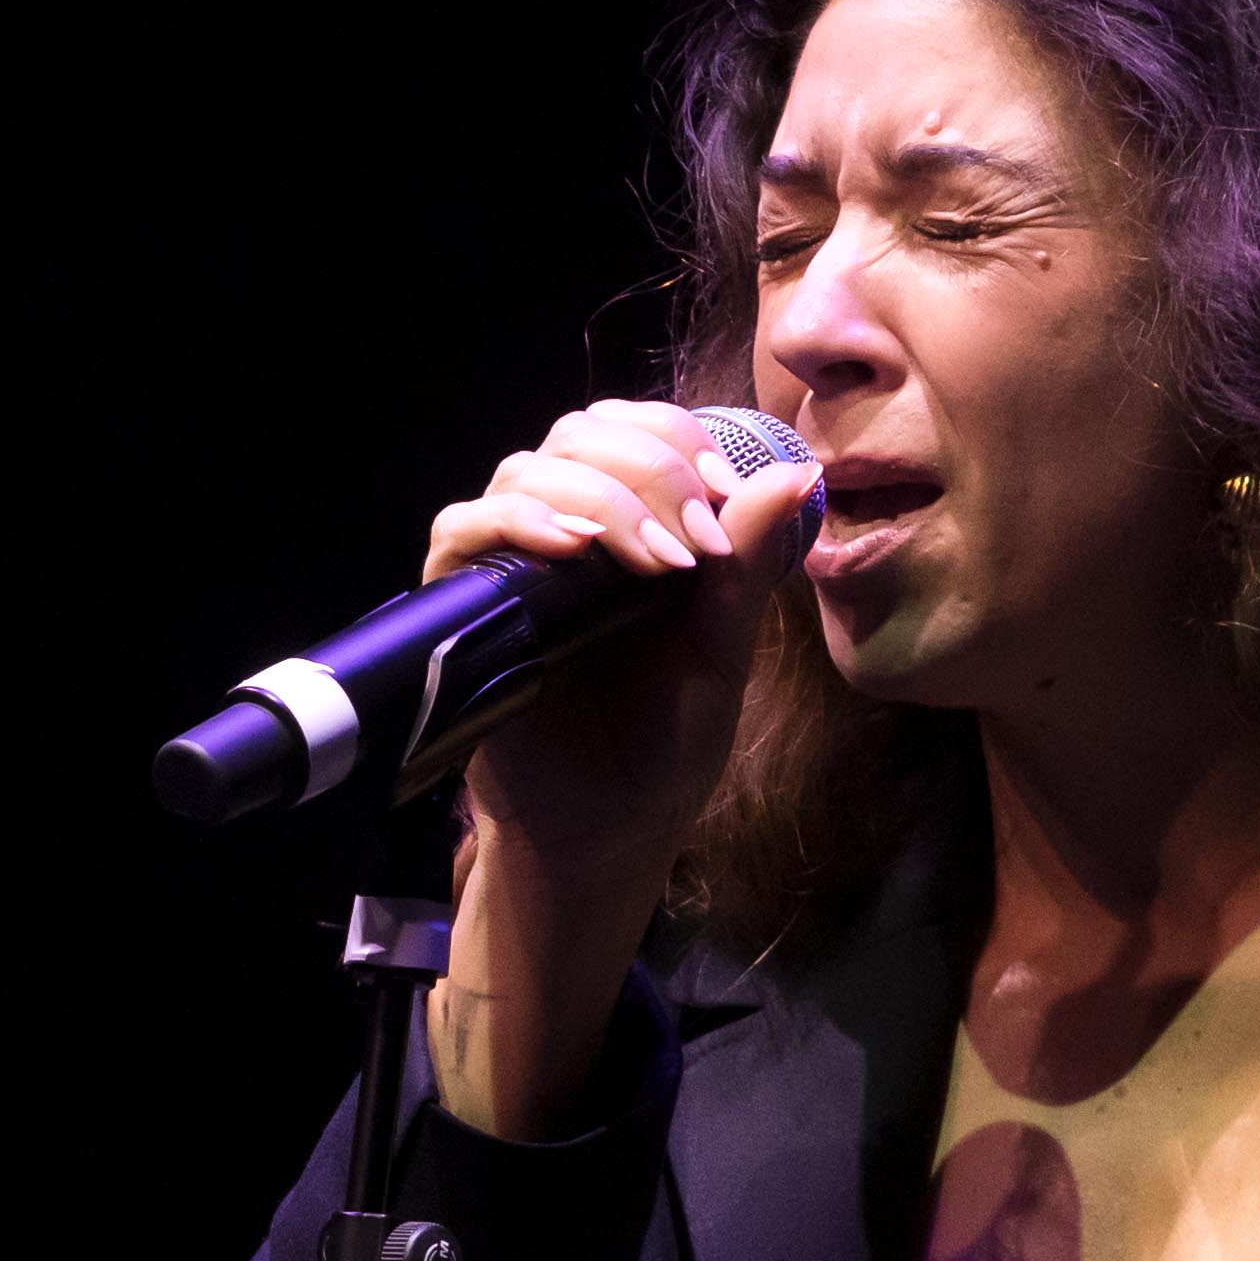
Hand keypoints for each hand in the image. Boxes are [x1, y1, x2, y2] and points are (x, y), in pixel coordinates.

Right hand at [432, 405, 819, 860]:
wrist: (604, 832)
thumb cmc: (663, 746)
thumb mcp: (720, 652)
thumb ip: (745, 567)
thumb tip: (798, 476)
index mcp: (632, 526)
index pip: (638, 428)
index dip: (679, 439)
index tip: (725, 491)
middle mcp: (566, 530)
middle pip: (582, 435)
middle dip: (647, 468)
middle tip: (694, 538)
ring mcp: (510, 564)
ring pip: (526, 470)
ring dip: (598, 496)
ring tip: (653, 560)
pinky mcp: (461, 603)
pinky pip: (463, 527)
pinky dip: (515, 522)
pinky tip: (569, 549)